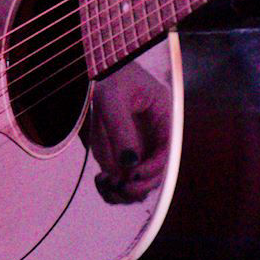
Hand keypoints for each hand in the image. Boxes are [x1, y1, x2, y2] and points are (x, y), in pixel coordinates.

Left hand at [84, 59, 170, 204]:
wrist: (91, 69)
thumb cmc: (106, 73)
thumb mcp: (112, 97)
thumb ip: (121, 128)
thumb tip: (130, 164)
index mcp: (162, 113)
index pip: (167, 149)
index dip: (154, 168)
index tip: (133, 175)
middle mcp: (152, 132)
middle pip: (156, 170)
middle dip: (140, 184)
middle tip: (120, 186)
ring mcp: (136, 144)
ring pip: (138, 179)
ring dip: (124, 190)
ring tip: (106, 185)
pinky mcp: (120, 152)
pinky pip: (122, 176)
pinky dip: (112, 186)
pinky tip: (101, 181)